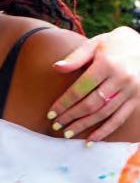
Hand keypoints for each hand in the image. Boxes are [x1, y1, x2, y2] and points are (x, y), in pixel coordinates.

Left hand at [49, 26, 138, 140]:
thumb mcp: (97, 43)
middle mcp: (121, 80)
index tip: (51, 113)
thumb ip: (77, 57)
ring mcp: (131, 91)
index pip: (80, 89)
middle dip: (71, 116)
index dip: (64, 103)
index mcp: (107, 65)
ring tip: (68, 133)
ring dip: (86, 126)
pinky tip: (92, 140)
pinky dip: (106, 131)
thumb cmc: (116, 42)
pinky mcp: (137, 100)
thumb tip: (56, 67)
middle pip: (91, 104)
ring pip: (105, 114)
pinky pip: (120, 119)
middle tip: (56, 125)